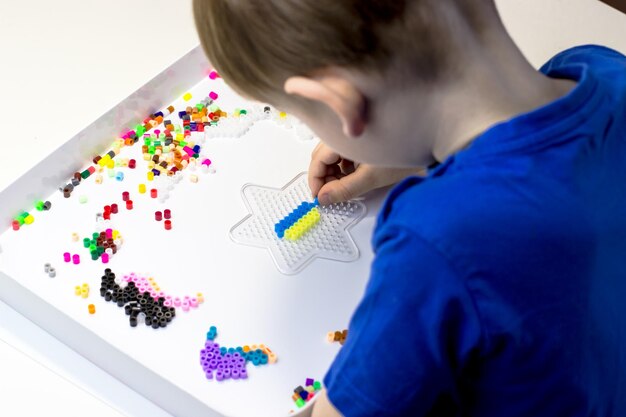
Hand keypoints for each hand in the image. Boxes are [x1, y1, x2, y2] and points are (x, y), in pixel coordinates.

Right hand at [308, 143, 424, 204]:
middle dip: (324, 177)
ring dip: (335, 171)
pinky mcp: (361, 136)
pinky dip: (345, 164)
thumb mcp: (372, 176)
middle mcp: (346, 130)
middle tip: (331, 194)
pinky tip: (356, 173)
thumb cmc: (405, 150)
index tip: (318, 196)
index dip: (315, 181)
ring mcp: (353, 132)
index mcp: (344, 136)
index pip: (317, 160)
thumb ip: (345, 189)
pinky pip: (344, 150)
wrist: (429, 137)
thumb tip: (325, 198)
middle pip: (321, 156)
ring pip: (332, 154)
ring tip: (347, 184)